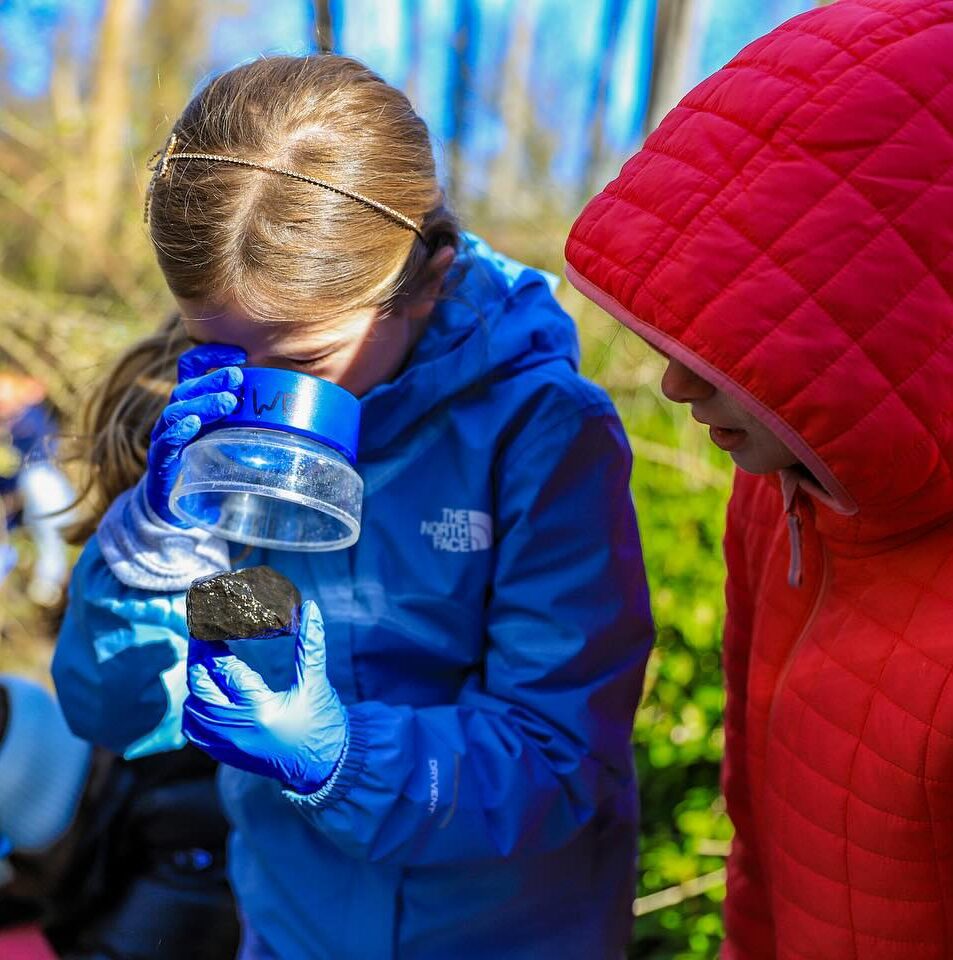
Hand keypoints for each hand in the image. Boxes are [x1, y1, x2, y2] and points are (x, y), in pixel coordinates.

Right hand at [144, 342, 245, 525]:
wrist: (173, 506)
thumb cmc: (205, 466)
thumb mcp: (228, 439)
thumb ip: (249, 424)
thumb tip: (296, 417)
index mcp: (192, 406)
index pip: (191, 369)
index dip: (210, 356)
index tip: (239, 354)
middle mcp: (176, 417)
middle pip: (187, 388)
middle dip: (213, 380)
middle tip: (238, 378)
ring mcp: (166, 438)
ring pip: (177, 411)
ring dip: (202, 404)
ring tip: (226, 403)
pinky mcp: (161, 462)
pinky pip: (165, 442)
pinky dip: (178, 432)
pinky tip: (193, 426)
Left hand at [183, 601, 347, 793]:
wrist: (324, 766)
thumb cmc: (322, 722)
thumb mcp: (316, 682)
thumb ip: (311, 645)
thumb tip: (311, 607)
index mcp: (259, 709)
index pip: (225, 669)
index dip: (215, 643)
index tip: (212, 623)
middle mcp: (237, 728)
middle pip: (201, 685)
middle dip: (199, 657)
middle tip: (203, 635)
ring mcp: (228, 744)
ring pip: (193, 707)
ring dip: (196, 682)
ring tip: (205, 658)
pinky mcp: (226, 754)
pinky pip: (195, 730)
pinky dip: (194, 707)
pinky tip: (205, 691)